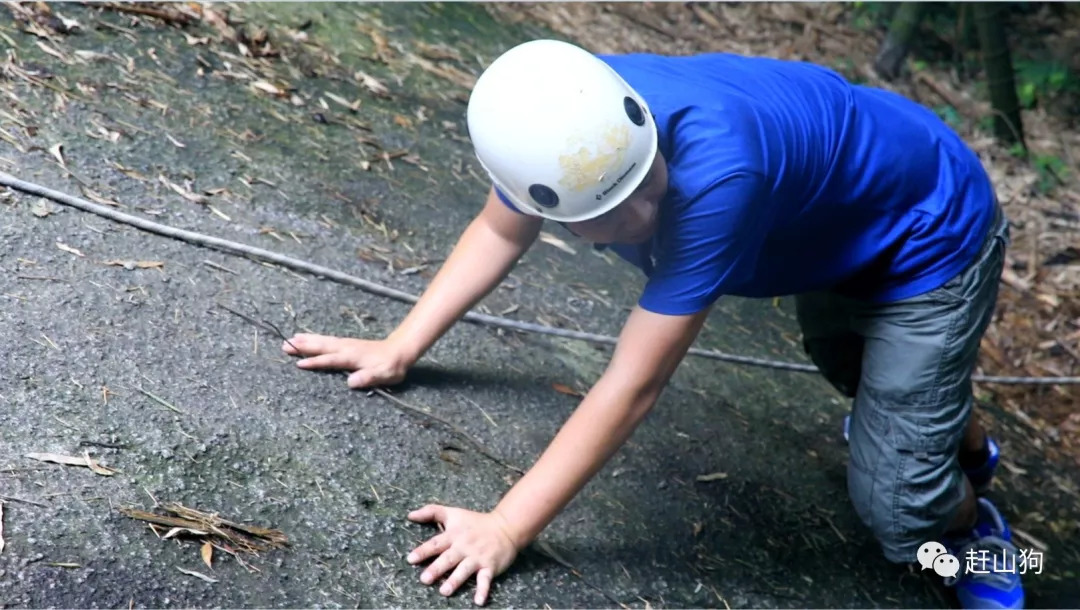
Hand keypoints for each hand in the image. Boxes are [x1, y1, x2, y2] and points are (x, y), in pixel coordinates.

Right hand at [281, 333, 409, 388]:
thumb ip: (368, 377)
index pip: (330, 360)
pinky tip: (307, 338)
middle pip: (322, 346)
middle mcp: (346, 348)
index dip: (315, 362)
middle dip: (304, 346)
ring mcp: (345, 344)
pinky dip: (315, 338)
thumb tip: (351, 382)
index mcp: (352, 357)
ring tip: (290, 339)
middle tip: (284, 345)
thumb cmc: (391, 366)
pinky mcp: (346, 344)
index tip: (299, 363)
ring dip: (306, 340)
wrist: (399, 351)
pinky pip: (327, 340)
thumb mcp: (384, 375)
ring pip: (323, 341)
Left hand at [406, 505, 519, 604]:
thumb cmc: (475, 522)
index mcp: (454, 535)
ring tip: (444, 591)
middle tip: (424, 579)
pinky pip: (485, 579)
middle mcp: (464, 547)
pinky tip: (478, 601)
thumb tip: (410, 515)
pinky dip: (483, 590)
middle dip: (437, 568)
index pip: (436, 543)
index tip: (411, 559)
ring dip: (455, 580)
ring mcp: (477, 557)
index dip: (423, 551)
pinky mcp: (490, 566)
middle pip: (448, 558)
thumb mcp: (453, 513)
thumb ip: (431, 512)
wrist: (505, 526)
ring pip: (464, 570)